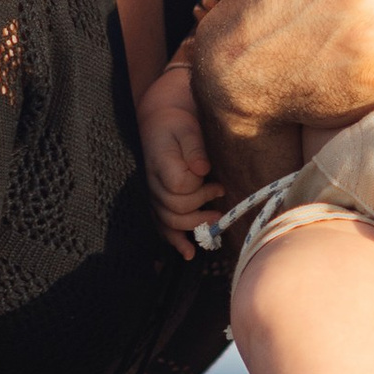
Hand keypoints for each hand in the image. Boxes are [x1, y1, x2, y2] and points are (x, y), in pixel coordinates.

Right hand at [137, 63, 222, 257]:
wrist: (161, 120)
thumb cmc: (177, 121)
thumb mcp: (187, 126)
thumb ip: (193, 146)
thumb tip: (201, 169)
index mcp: (161, 163)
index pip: (180, 188)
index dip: (200, 190)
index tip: (217, 185)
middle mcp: (153, 182)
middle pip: (175, 209)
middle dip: (200, 211)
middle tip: (220, 210)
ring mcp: (153, 194)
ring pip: (168, 221)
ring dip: (191, 228)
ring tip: (213, 228)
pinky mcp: (157, 200)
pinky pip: (161, 224)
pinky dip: (174, 241)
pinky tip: (188, 253)